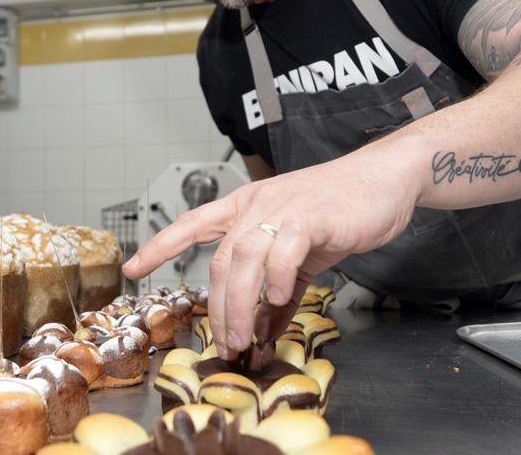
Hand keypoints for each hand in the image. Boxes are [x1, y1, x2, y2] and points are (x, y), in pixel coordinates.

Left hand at [122, 145, 419, 359]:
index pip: (193, 224)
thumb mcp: (302, 254)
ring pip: (244, 259)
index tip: (133, 267)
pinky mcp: (312, 216)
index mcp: (247, 206)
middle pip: (221, 260)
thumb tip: (265, 328)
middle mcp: (257, 204)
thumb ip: (281, 291)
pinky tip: (281, 299)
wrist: (386, 179)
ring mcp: (283, 207)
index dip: (160, 246)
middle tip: (226, 342)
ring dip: (241, 304)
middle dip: (218, 307)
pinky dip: (277, 278)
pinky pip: (283, 250)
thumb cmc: (341, 210)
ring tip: (244, 336)